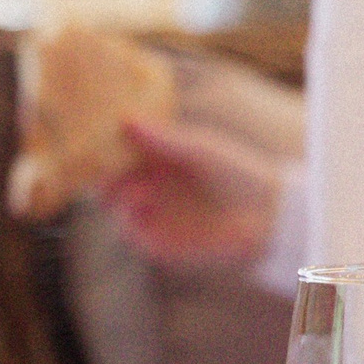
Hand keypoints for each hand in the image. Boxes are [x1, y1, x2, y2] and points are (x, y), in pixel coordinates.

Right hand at [100, 118, 286, 268]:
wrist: (270, 216)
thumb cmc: (240, 174)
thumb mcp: (201, 150)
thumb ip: (165, 139)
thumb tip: (126, 119)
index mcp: (160, 161)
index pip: (121, 153)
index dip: (105, 146)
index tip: (93, 135)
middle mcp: (152, 188)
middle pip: (111, 181)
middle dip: (101, 173)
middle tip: (98, 163)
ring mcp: (153, 216)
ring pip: (117, 207)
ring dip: (117, 195)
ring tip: (133, 185)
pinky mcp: (159, 244)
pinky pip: (132, 232)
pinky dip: (129, 219)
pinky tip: (140, 203)